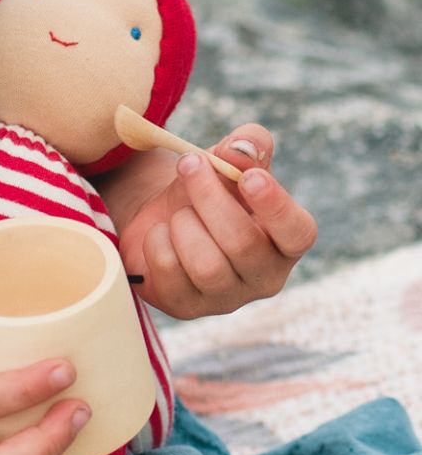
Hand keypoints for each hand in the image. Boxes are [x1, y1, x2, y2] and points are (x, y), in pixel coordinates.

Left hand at [108, 124, 317, 318]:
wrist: (159, 218)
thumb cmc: (206, 191)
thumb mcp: (226, 162)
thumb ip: (246, 147)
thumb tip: (243, 147)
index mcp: (286, 242)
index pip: (298, 233)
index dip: (276, 207)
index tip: (249, 177)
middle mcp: (264, 277)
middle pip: (241, 243)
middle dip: (208, 196)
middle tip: (189, 164)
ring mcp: (224, 298)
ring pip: (205, 264)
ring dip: (182, 223)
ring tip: (178, 211)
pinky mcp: (185, 307)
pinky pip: (169, 271)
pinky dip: (157, 242)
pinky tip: (160, 235)